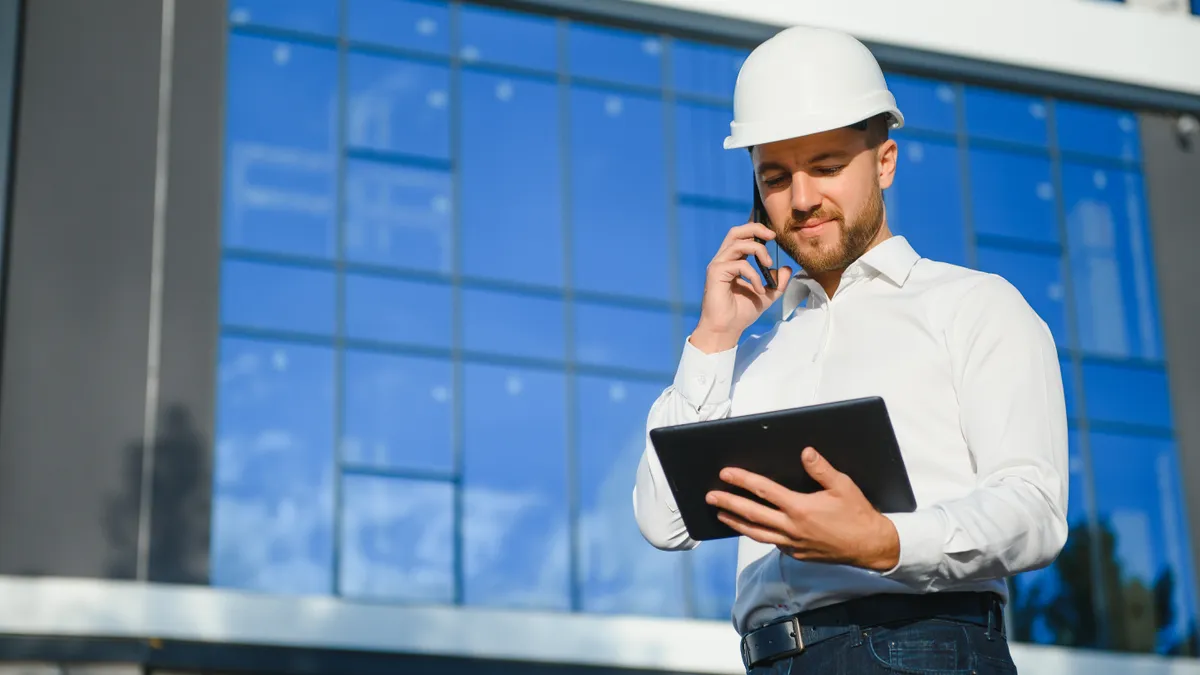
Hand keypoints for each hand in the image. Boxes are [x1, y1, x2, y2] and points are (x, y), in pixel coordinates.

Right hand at [691, 222, 792, 353]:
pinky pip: (740, 265)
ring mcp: (718, 265)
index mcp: (733, 261)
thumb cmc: (741, 313)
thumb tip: (786, 268)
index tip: (773, 236)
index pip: (742, 236)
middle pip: (736, 232)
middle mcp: (723, 260)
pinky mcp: (716, 273)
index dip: (757, 230)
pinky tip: (759, 290)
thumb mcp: (767, 295)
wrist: (726, 329)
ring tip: (768, 266)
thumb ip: (777, 282)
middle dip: (755, 228)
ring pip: (739, 244)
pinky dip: (754, 276)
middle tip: (772, 236)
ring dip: (759, 251)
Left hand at [705, 447, 899, 571]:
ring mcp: (793, 544)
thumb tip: (805, 452)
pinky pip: (772, 543)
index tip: (726, 474)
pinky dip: (757, 534)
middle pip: (752, 514)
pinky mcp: (797, 554)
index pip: (764, 491)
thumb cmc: (858, 515)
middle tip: (710, 496)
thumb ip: (821, 469)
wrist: (871, 547)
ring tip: (720, 515)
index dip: (743, 481)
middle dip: (728, 503)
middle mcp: (792, 528)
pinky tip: (750, 528)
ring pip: (757, 533)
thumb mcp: (843, 486)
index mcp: (800, 509)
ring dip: (736, 523)